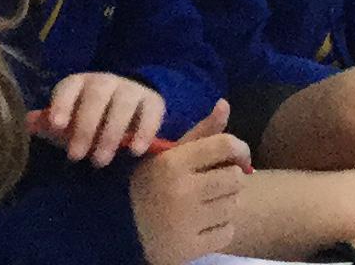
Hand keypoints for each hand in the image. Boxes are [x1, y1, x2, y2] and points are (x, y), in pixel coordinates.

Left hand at [33, 70, 166, 167]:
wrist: (132, 109)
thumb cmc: (91, 118)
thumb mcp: (70, 121)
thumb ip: (50, 124)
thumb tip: (26, 123)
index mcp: (81, 83)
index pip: (69, 87)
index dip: (62, 104)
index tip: (57, 126)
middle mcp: (106, 81)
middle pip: (96, 96)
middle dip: (85, 127)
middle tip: (76, 157)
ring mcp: (132, 89)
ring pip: (123, 104)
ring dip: (111, 133)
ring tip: (100, 161)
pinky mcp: (154, 101)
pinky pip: (151, 112)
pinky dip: (144, 131)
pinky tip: (136, 151)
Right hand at [128, 103, 244, 264]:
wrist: (113, 234)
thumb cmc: (146, 187)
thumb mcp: (167, 155)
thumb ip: (200, 132)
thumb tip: (225, 104)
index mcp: (172, 163)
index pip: (226, 145)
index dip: (240, 149)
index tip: (237, 156)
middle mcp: (180, 191)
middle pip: (235, 178)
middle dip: (229, 179)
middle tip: (212, 185)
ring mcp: (184, 223)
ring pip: (233, 205)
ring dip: (224, 205)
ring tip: (203, 206)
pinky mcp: (187, 249)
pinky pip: (227, 233)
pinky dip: (220, 230)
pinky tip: (200, 227)